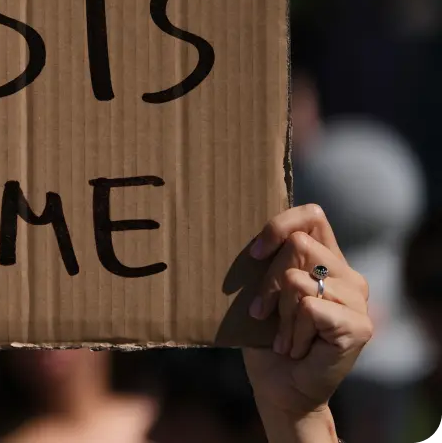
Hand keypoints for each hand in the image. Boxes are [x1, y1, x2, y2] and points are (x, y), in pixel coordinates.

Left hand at [242, 204, 372, 441]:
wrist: (281, 387)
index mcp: (328, 261)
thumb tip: (243, 235)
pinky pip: (309, 308)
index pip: (312, 216)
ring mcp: (358, 300)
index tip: (254, 254)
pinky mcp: (360, 325)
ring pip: (298, 280)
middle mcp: (348, 275)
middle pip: (299, 245)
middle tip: (264, 315)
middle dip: (268, 282)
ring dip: (280, 314)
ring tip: (284, 338)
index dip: (280, 225)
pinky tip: (297, 348)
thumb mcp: (261, 293)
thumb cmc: (265, 338)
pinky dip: (293, 331)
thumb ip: (267, 263)